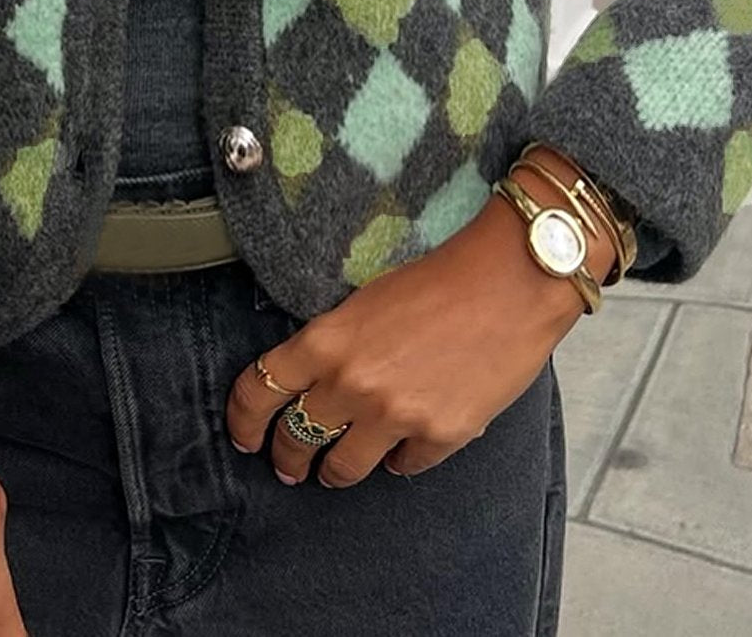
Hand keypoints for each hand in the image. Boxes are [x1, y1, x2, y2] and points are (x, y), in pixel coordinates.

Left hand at [226, 148, 615, 486]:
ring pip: (341, 468)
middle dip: (285, 457)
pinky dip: (396, 461)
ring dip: (333, 471)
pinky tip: (398, 451)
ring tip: (332, 470)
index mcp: (326, 341)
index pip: (257, 390)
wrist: (509, 282)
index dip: (242, 421)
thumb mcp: (363, 301)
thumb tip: (309, 381)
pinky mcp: (439, 435)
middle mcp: (352, 384)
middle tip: (287, 464)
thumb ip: (331, 344)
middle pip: (294, 438)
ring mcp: (395, 415)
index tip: (243, 435)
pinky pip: (401, 468)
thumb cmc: (437, 279)